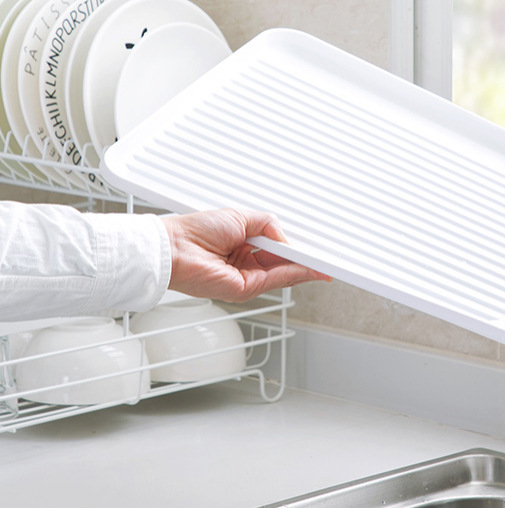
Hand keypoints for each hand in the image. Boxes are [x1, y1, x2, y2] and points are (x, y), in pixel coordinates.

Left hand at [162, 208, 330, 302]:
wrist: (175, 247)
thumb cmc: (196, 230)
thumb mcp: (242, 217)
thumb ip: (269, 226)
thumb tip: (287, 241)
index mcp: (244, 246)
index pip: (278, 251)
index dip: (297, 251)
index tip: (315, 250)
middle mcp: (246, 264)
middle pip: (285, 265)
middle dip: (306, 261)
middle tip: (327, 258)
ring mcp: (247, 279)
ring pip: (285, 274)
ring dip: (306, 268)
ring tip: (324, 263)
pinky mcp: (244, 290)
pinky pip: (277, 280)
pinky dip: (295, 274)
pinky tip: (308, 267)